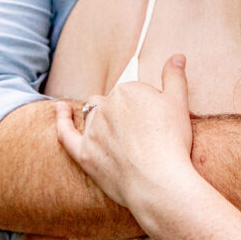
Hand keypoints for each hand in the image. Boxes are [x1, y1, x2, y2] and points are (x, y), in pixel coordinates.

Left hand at [56, 55, 193, 207]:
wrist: (159, 182)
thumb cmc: (172, 143)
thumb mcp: (179, 104)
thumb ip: (174, 77)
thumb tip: (176, 56)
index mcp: (128, 90)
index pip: (132, 94)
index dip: (144, 110)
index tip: (156, 125)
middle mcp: (106, 105)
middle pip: (112, 103)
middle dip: (124, 115)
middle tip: (144, 137)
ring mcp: (93, 130)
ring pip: (93, 117)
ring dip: (103, 122)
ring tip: (123, 141)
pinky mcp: (83, 153)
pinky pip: (66, 133)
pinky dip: (62, 119)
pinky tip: (61, 109)